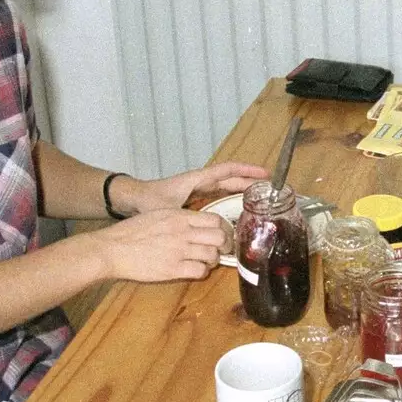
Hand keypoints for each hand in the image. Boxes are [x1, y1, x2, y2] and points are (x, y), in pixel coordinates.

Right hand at [88, 208, 228, 282]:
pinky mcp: (172, 269)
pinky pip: (200, 271)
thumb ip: (179, 218)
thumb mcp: (157, 215)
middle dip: (225, 246)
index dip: (224, 229)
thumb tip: (198, 225)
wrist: (111, 249)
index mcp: (179, 216)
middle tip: (222, 251)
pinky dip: (202, 272)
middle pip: (220, 237)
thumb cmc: (131, 232)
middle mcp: (182, 232)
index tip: (223, 235)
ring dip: (213, 261)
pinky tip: (195, 270)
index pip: (215, 220)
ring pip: (213, 255)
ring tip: (206, 262)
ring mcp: (178, 251)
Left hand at [121, 161, 269, 213]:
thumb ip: (188, 219)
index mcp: (198, 180)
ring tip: (259, 198)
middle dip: (250, 180)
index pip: (227, 171)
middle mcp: (200, 182)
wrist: (132, 200)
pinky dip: (229, 199)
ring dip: (241, 189)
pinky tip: (237, 210)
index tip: (264, 174)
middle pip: (230, 178)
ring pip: (225, 187)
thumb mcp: (170, 210)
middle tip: (269, 188)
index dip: (247, 171)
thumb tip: (208, 230)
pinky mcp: (194, 199)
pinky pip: (217, 196)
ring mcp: (198, 190)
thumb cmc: (149, 201)